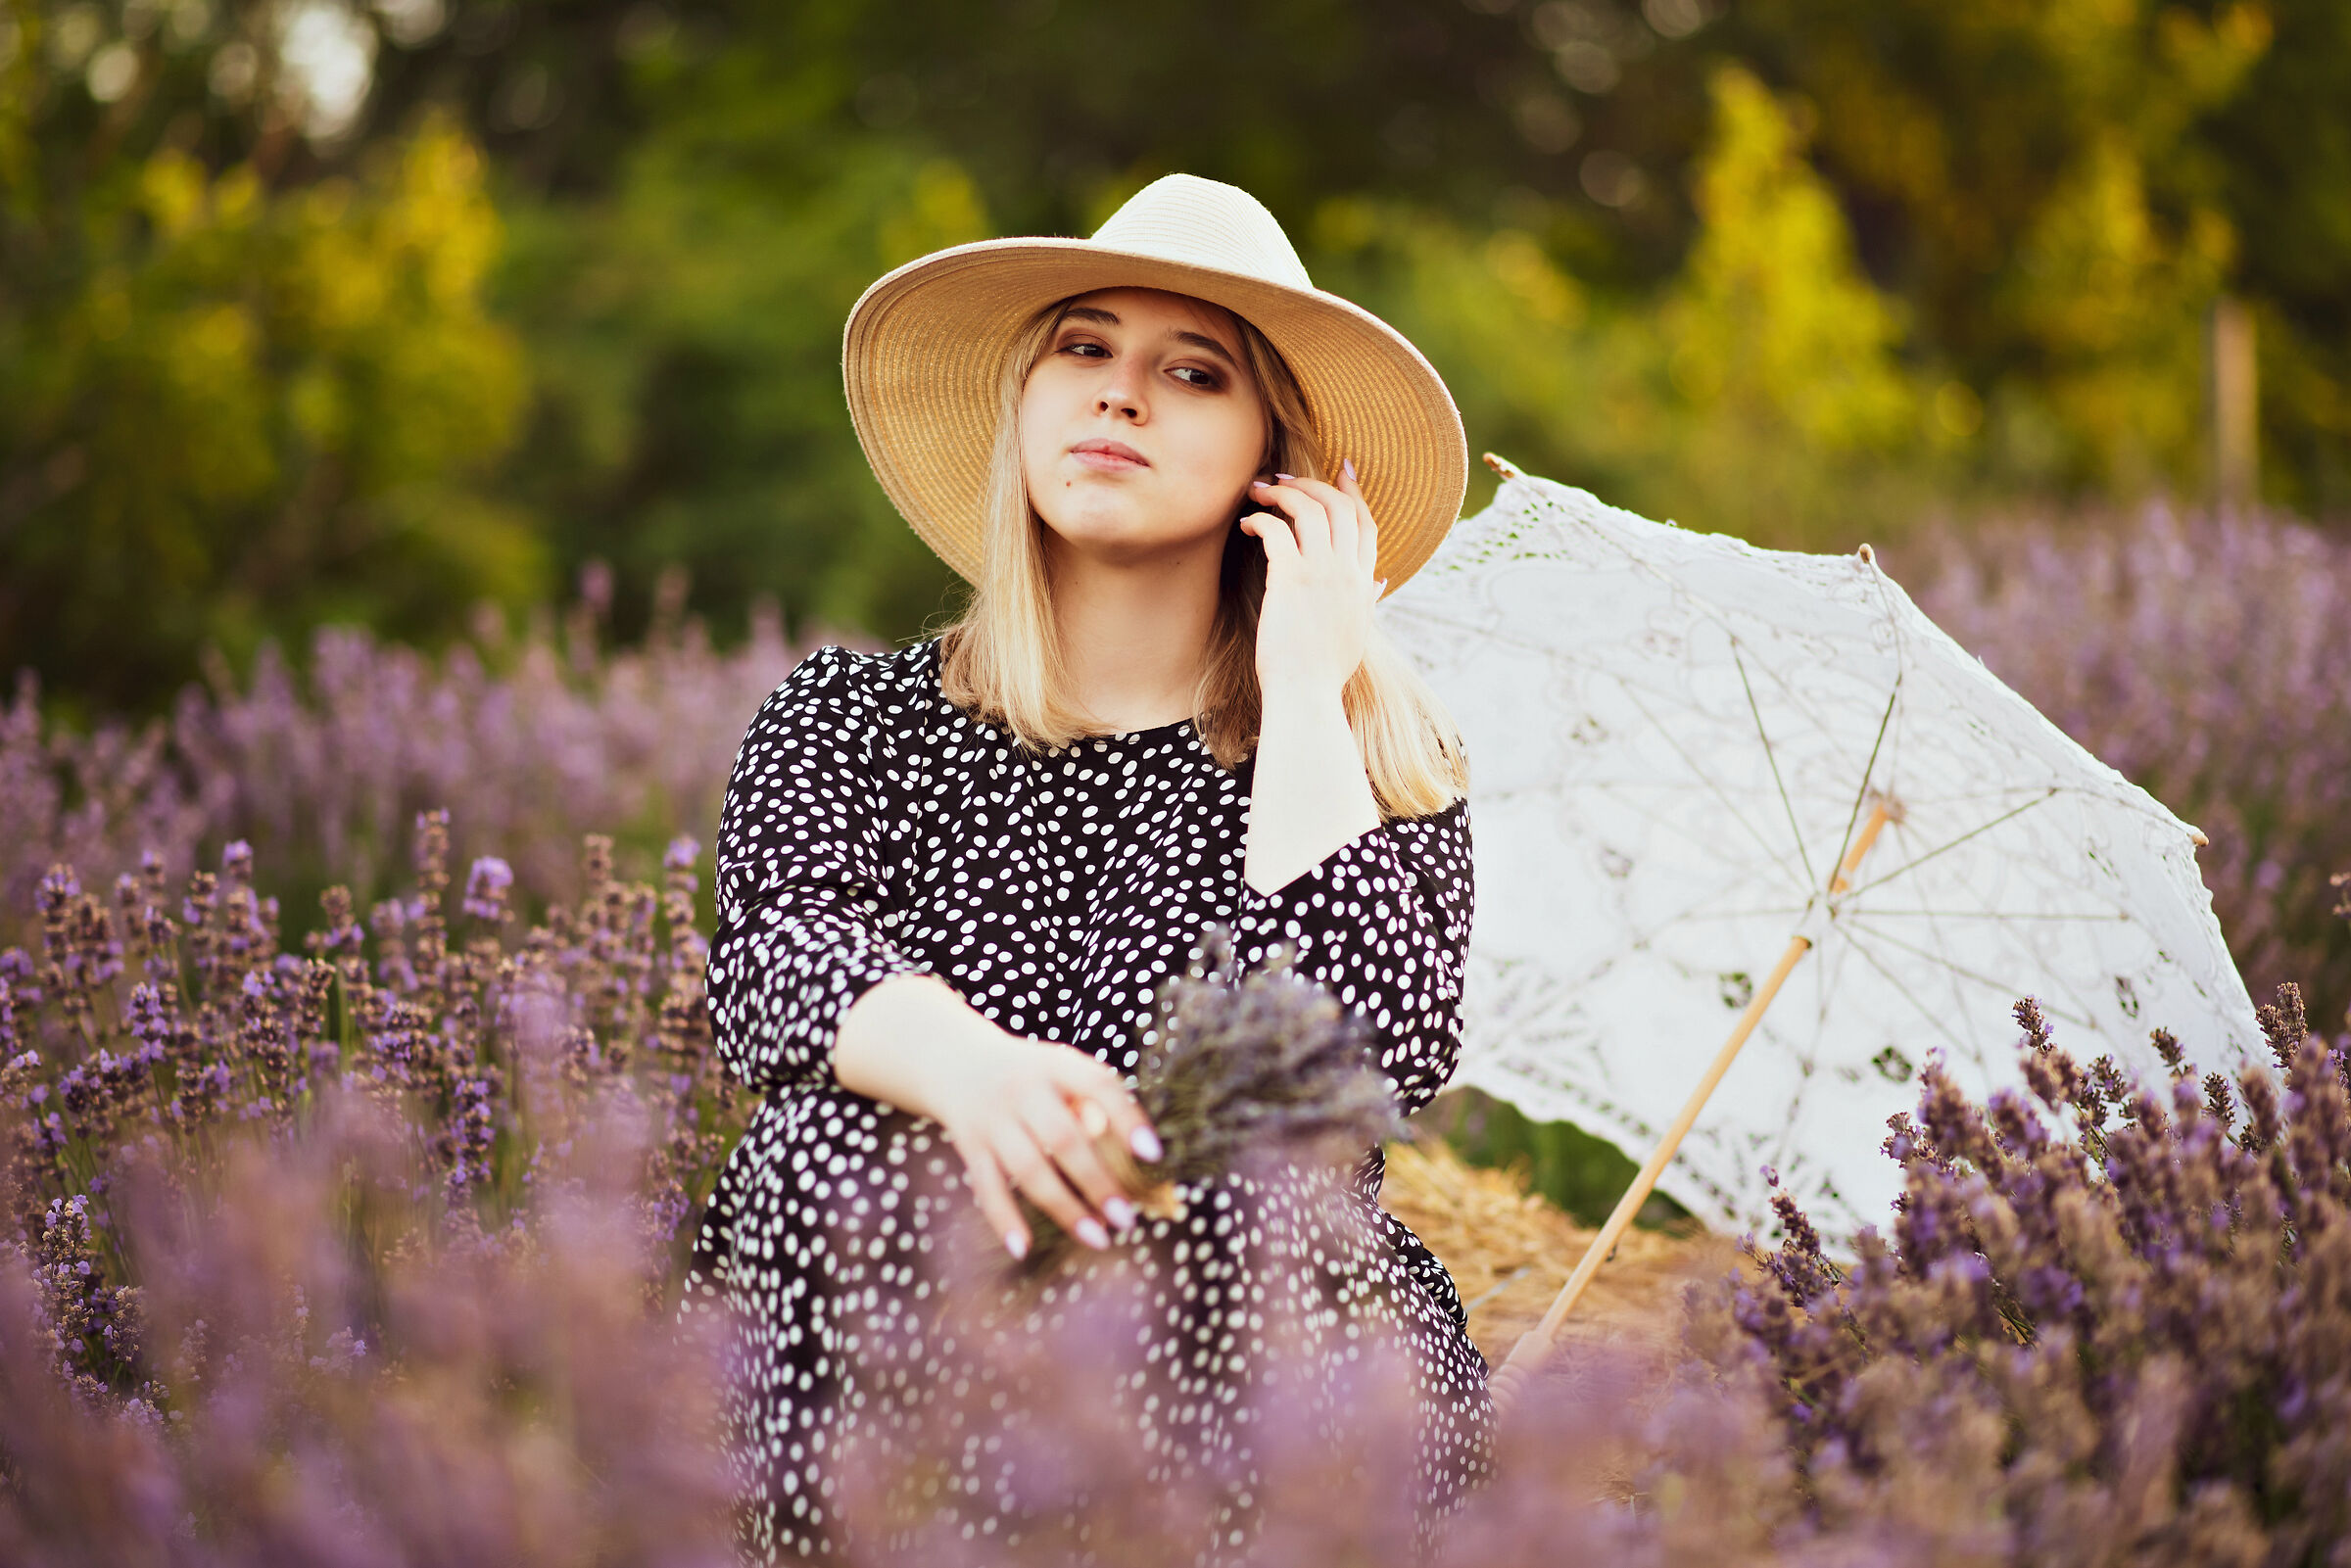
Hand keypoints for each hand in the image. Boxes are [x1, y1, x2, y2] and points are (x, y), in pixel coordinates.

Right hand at [834, 975, 1163, 1259]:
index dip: (1127, 1119)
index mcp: (1056, 1064)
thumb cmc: (1030, 1076)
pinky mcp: (969, 1144)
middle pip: (1063, 1138)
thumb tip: (1132, 1157)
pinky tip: (1023, 1248)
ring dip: (1064, 1208)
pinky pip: (986, 1186)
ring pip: (1028, 1168)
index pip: (1098, 1085)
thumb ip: (1093, 1105)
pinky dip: (1003, 1218)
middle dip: (1098, 1181)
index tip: (1154, 1155)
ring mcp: (992, 1117)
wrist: (954, 1059)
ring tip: (1098, 1238)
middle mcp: (1022, 1088)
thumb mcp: (1061, 1072)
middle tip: (1127, 1218)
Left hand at [1239, 461, 1382, 704]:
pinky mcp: (1290, 579)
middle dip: (1310, 482)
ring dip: (1282, 493)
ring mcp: (1321, 573)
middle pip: (1338, 505)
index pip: (1366, 523)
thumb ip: (1367, 600)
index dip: (1354, 491)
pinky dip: (1261, 519)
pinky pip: (1278, 530)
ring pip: (1309, 509)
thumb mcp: (1357, 631)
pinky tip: (1247, 524)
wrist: (1306, 694)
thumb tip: (1379, 580)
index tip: (1342, 469)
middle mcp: (1347, 571)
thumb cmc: (1324, 670)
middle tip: (1282, 478)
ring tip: (1259, 493)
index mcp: (1363, 582)